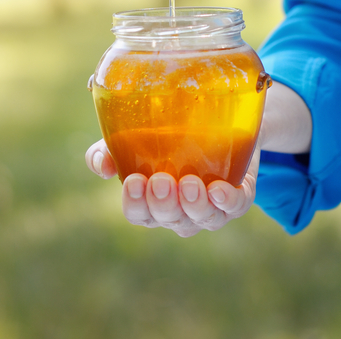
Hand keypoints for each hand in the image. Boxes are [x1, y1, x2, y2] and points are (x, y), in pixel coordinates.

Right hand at [85, 139, 258, 237]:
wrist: (219, 121)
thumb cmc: (169, 137)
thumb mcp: (137, 136)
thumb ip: (112, 148)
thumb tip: (101, 163)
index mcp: (153, 202)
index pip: (140, 214)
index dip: (136, 204)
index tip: (134, 181)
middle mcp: (182, 212)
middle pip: (170, 219)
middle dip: (165, 204)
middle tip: (161, 181)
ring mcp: (212, 208)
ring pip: (203, 219)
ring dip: (196, 205)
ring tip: (190, 183)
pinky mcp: (239, 196)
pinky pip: (235, 206)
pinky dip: (228, 201)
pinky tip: (219, 190)